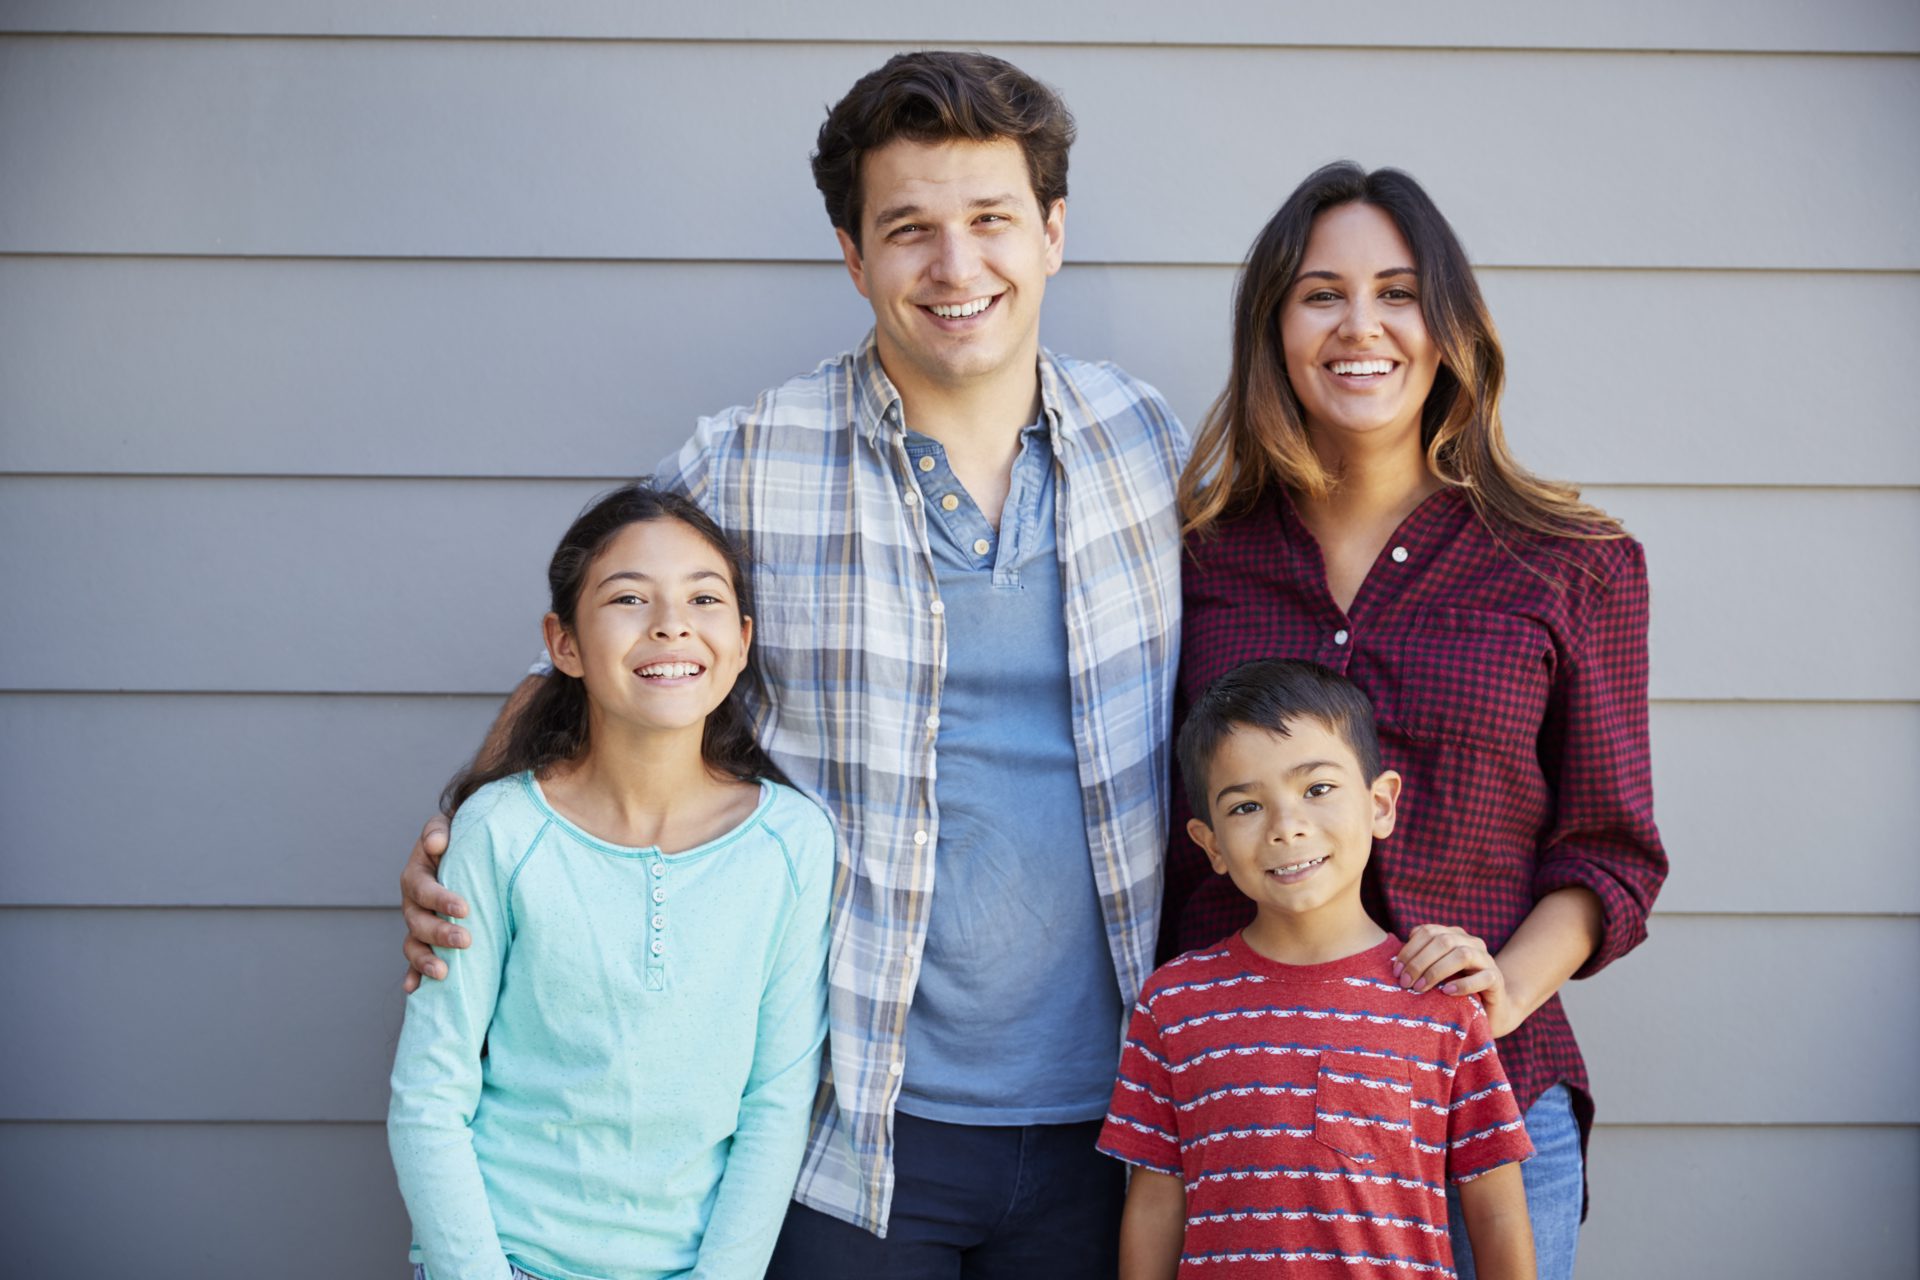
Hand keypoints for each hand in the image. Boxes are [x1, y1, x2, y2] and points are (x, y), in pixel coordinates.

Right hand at [400, 813, 467, 991]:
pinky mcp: (427, 940)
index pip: (423, 889)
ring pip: (413, 946)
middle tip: (466, 940)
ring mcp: (417, 925)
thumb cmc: (458, 839)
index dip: (441, 899)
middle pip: (418, 922)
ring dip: (424, 961)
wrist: (462, 851)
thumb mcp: (448, 828)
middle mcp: (412, 904)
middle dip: (440, 933)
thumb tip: (436, 841)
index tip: (464, 908)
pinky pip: (416, 961)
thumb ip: (438, 830)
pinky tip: (415, 990)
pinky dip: (414, 976)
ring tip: (443, 973)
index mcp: (416, 876)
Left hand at [1393, 923, 1515, 1036]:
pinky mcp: (1496, 979)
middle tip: (1405, 982)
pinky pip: (1483, 977)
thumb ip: (1419, 961)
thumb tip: (1394, 962)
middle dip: (1420, 961)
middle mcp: (1472, 943)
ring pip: (1463, 955)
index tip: (1396, 971)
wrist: (1492, 1010)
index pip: (1428, 932)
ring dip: (1437, 971)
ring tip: (1420, 988)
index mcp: (1454, 935)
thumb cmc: (1454, 990)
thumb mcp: (1434, 973)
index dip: (1409, 949)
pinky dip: (1462, 984)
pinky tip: (1446, 992)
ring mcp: (1487, 960)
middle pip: (1443, 941)